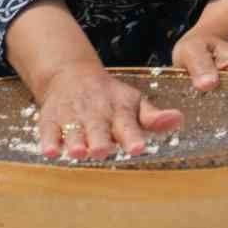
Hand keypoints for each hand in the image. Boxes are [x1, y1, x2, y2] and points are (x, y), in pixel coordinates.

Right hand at [35, 59, 182, 161]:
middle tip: (101, 151)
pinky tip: (49, 151)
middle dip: (99, 140)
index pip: (128, 124)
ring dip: (74, 141)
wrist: (71, 75)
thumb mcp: (134, 102)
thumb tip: (179, 120)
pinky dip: (48, 140)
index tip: (137, 148)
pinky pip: (48, 130)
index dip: (132, 136)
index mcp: (119, 109)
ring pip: (73, 130)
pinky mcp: (51, 120)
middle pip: (97, 128)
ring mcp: (72, 115)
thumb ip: (153, 117)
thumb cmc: (110, 97)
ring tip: (77, 152)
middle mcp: (95, 112)